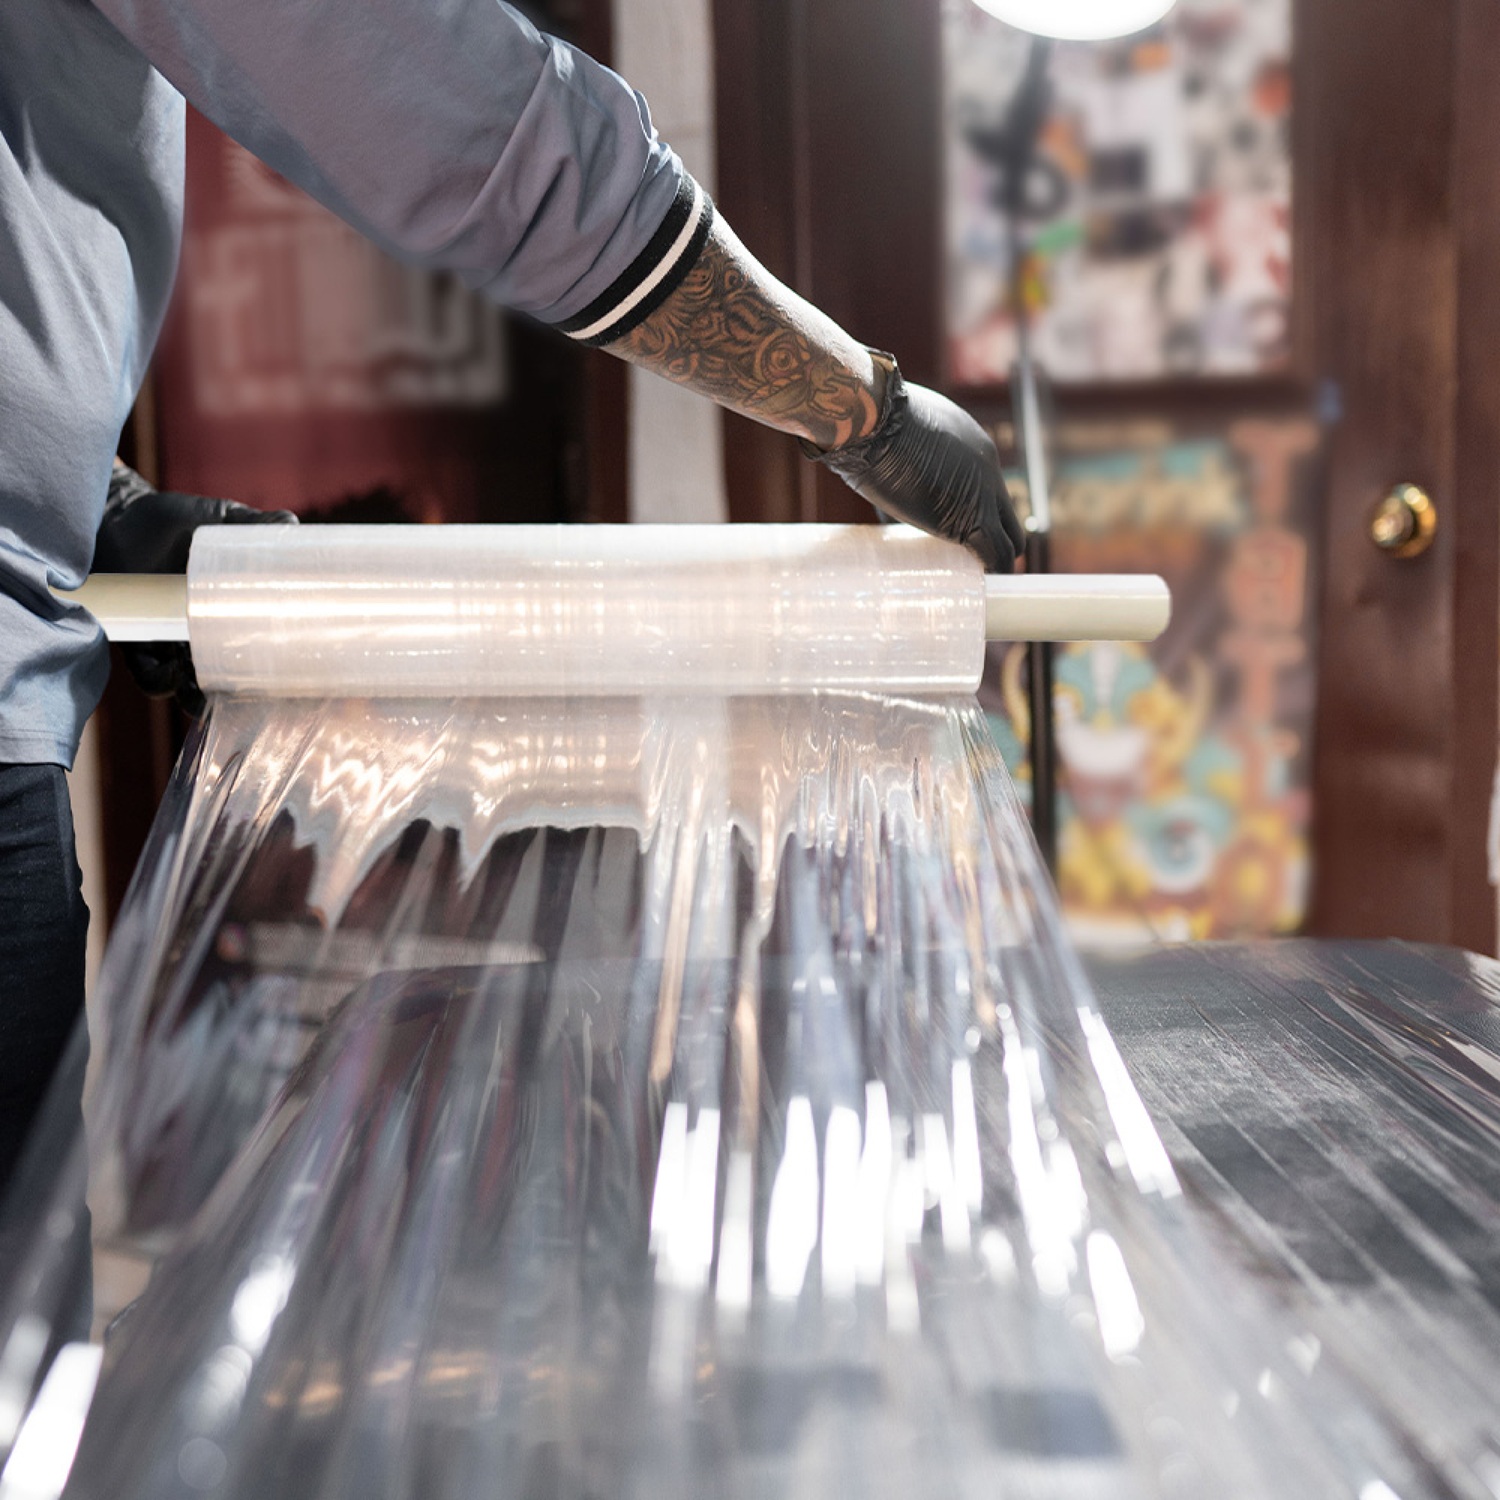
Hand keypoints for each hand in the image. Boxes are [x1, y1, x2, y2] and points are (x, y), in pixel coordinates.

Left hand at [94, 462, 296, 715]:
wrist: (117, 515)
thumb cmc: (169, 519)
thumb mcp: (218, 520)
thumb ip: (253, 524)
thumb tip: (292, 522)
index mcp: (224, 611)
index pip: (254, 650)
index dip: (270, 671)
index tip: (291, 680)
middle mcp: (197, 633)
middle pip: (223, 678)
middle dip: (235, 696)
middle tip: (252, 699)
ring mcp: (166, 641)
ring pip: (185, 686)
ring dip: (197, 698)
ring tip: (209, 693)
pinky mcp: (135, 642)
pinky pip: (149, 677)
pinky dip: (163, 682)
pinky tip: (175, 672)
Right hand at [807, 356, 1023, 572]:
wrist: (874, 422)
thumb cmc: (872, 424)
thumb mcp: (899, 432)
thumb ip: (902, 452)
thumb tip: (873, 465)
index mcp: (972, 446)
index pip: (987, 489)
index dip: (976, 513)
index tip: (955, 531)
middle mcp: (988, 470)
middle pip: (1007, 514)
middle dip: (995, 539)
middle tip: (971, 560)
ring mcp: (983, 495)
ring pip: (1011, 539)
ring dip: (996, 560)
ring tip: (973, 578)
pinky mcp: (972, 519)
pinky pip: (997, 553)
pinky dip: (993, 569)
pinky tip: (979, 582)